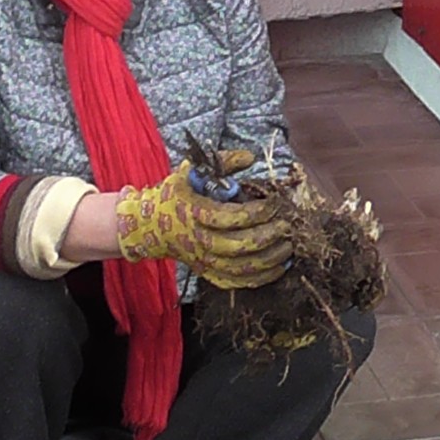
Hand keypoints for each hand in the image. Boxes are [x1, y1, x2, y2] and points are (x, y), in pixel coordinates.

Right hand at [112, 157, 291, 288]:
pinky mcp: (207, 273)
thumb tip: (250, 157)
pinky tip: (279, 267)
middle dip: (268, 236)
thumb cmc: (174, 196)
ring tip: (288, 246)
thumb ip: (222, 162)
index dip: (256, 212)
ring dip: (270, 259)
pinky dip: (261, 278)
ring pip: (242, 268)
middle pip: (239, 245)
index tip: (273, 203)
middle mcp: (199, 240)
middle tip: (286, 225)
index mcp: (195, 213)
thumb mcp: (192, 172)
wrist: (150, 225)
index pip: (231, 217)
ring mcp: (203, 260)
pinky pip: (237, 282)